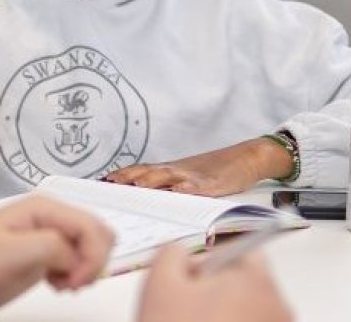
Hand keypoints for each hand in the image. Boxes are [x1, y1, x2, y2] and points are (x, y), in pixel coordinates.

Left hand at [0, 195, 114, 309]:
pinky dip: (77, 274)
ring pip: (93, 246)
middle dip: (93, 261)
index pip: (89, 226)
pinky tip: (57, 283)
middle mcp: (53, 217)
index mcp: (45, 208)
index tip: (77, 281)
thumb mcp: (12, 251)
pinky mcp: (51, 252)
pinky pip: (81, 260)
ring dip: (87, 269)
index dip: (92, 255)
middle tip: (72, 282)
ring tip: (63, 283)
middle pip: (98, 233)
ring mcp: (53, 234)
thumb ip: (51, 246)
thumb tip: (74, 255)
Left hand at [103, 138, 290, 196]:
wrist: (247, 157)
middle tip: (110, 184)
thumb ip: (168, 184)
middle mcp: (179, 170)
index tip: (103, 180)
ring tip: (138, 185)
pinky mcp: (214, 184)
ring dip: (153, 180)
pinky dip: (187, 190)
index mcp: (172, 170)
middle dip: (129, 177)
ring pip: (170, 176)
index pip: (142, 169)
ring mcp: (195, 176)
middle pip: (150, 171)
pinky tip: (178, 193)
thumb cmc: (217, 170)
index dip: (123, 174)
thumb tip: (143, 193)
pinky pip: (198, 187)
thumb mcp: (189, 176)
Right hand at [137, 245, 293, 321]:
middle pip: (248, 283)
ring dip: (225, 316)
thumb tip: (183, 253)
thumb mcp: (159, 283)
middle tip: (187, 306)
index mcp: (255, 281)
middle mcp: (277, 309)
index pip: (243, 248)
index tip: (195, 273)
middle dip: (217, 290)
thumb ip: (173, 253)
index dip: (212, 258)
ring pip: (248, 313)